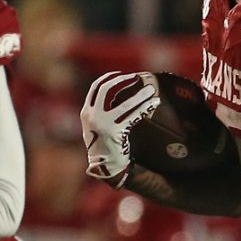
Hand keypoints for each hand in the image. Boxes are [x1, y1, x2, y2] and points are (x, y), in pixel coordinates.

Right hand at [81, 71, 159, 186]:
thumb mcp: (95, 126)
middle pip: (107, 89)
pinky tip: (154, 104)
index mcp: (86, 112)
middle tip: (138, 78)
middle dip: (124, 81)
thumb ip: (100, 112)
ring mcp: (103, 124)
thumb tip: (117, 94)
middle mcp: (92, 115)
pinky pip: (133, 115)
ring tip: (152, 90)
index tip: (120, 74)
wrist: (104, 167)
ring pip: (125, 103)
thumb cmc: (104, 146)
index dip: (109, 78)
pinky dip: (145, 107)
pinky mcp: (115, 132)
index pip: (96, 87)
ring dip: (140, 95)